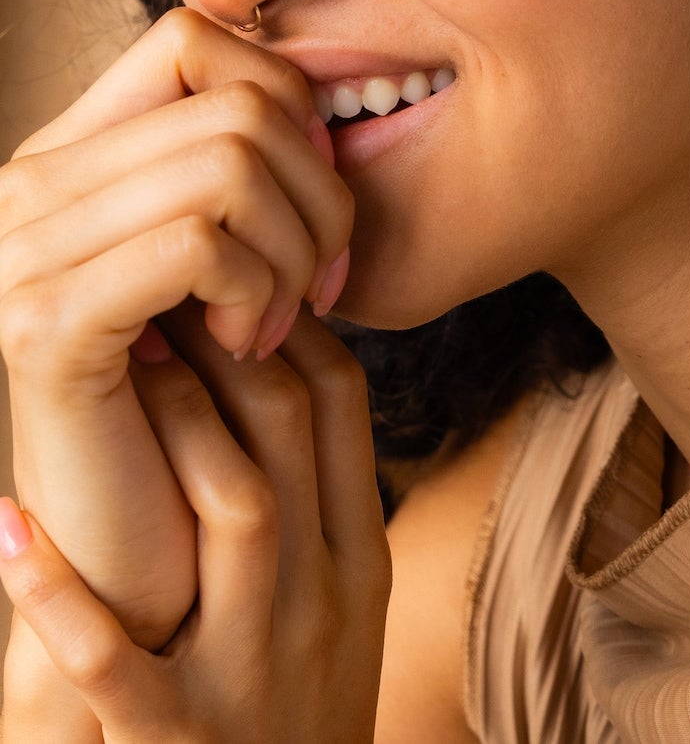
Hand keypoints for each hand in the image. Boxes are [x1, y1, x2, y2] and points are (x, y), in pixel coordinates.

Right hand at [0, 7, 350, 654]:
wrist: (136, 544)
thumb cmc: (204, 391)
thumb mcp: (226, 255)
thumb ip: (243, 165)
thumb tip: (314, 101)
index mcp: (74, 154)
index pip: (194, 40)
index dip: (285, 100)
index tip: (313, 190)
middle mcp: (29, 187)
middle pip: (236, 104)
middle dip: (319, 193)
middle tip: (322, 279)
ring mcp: (23, 252)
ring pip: (230, 165)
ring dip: (296, 249)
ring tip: (284, 317)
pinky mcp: (45, 325)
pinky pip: (198, 244)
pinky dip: (258, 290)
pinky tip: (252, 342)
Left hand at [0, 303, 390, 743]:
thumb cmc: (301, 711)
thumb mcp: (343, 607)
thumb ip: (318, 506)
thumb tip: (269, 380)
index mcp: (360, 559)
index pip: (343, 405)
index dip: (285, 327)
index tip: (225, 286)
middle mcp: (321, 598)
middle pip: (291, 434)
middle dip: (227, 351)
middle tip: (163, 297)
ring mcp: (254, 669)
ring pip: (237, 508)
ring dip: (178, 424)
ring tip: (120, 364)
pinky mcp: (179, 742)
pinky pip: (116, 658)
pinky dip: (57, 593)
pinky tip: (6, 528)